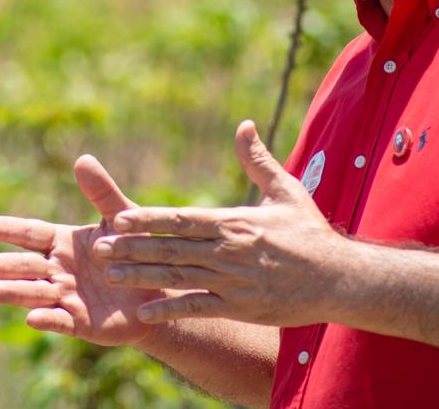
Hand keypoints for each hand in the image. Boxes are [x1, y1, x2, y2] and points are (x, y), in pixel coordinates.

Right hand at [0, 156, 161, 346]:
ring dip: (16, 292)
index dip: (4, 230)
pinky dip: (46, 319)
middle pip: (25, 266)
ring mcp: (66, 297)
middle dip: (1, 266)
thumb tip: (83, 158)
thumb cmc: (137, 249)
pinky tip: (33, 318)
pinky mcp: (80, 322)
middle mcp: (58, 270)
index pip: (28, 234)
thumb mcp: (120, 217)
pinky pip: (60, 321)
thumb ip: (102, 192)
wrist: (160, 289)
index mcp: (62, 243)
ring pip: (36, 293)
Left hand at [97, 120, 346, 326]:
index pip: (181, 219)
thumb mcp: (287, 190)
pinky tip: (144, 312)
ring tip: (111, 276)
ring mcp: (233, 281)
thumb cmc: (311, 233)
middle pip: (171, 248)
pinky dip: (171, 310)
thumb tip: (243, 124)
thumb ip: (258, 160)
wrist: (340, 278)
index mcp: (234, 221)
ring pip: (178, 278)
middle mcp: (229, 251)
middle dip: (133, 248)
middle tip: (98, 249)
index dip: (148, 220)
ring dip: (142, 277)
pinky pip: (198, 309)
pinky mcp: (241, 307)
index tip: (118, 219)